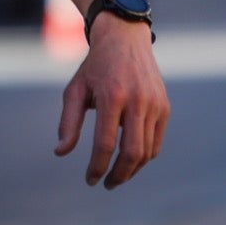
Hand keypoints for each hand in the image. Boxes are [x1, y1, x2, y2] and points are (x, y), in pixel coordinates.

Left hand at [53, 13, 168, 188]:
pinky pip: (156, 141)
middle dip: (118, 175)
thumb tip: (61, 152)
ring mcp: (154, 104)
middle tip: (106, 185)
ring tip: (117, 176)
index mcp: (111, 95)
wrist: (124, 39)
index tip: (90, 180)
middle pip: (132, 153)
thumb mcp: (75, 90)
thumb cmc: (94, 68)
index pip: (105, 143)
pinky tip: (130, 162)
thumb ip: (68, 122)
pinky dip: (144, 157)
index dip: (97, 167)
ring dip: (132, 170)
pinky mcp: (164, 107)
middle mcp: (137, 100)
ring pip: (147, 151)